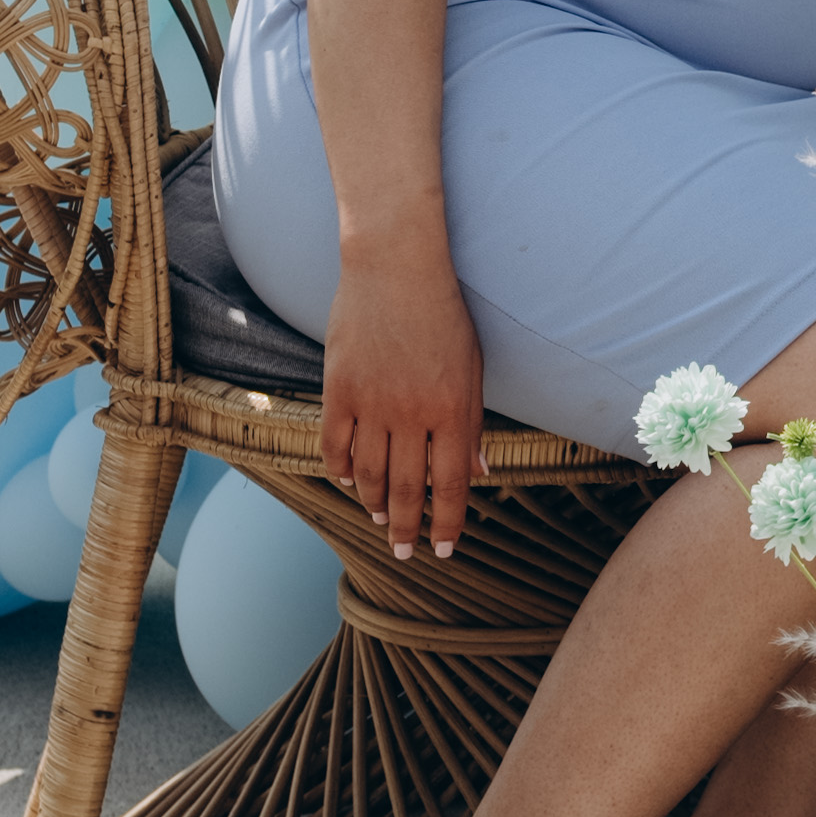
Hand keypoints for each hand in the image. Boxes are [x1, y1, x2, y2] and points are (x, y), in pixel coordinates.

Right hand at [318, 243, 484, 566]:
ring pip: (367, 474)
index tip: (443, 549)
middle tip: (404, 552)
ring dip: (373, 504)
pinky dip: (340, 469)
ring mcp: (371, 403)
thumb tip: (480, 473)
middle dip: (406, 527)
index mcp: (452, 409)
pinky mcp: (338, 389)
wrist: (395, 265)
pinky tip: (348, 481)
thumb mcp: (473, 366)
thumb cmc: (443, 314)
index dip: (447, 522)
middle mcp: (411, 413)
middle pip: (405, 488)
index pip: (450, 483)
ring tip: (379, 519)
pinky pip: (335, 445)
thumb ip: (472, 423)